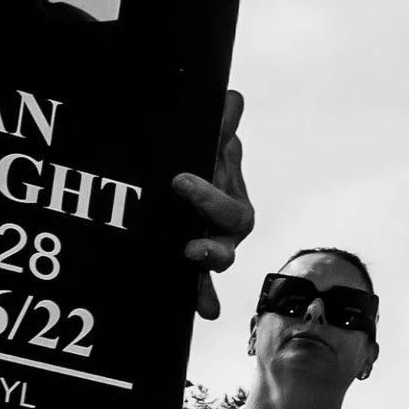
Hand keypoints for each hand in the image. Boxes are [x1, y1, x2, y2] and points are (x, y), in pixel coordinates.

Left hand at [171, 88, 254, 322]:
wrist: (176, 184)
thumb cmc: (197, 163)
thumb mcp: (205, 144)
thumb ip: (219, 125)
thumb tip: (231, 97)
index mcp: (231, 197)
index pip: (231, 206)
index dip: (208, 197)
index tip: (179, 181)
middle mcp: (224, 227)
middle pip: (230, 234)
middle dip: (210, 232)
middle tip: (186, 227)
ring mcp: (208, 247)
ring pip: (218, 260)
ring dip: (208, 267)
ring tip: (191, 258)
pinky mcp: (189, 266)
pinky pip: (200, 286)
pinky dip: (204, 298)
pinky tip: (205, 311)